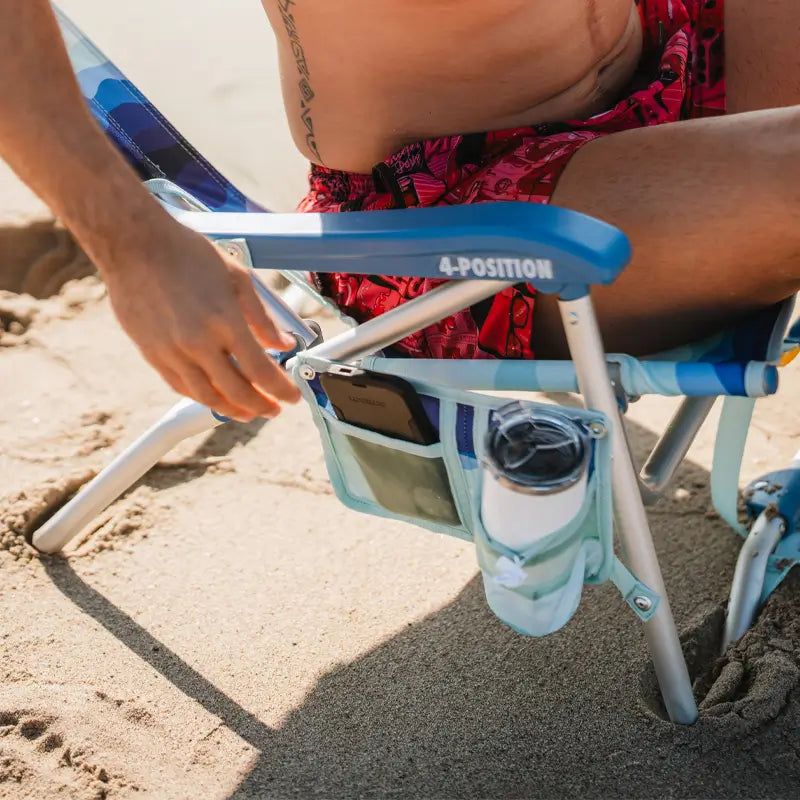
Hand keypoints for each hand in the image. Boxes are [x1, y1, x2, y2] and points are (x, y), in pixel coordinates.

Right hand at [101, 221, 301, 421]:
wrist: (134, 245)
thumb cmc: (187, 253)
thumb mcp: (238, 278)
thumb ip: (263, 317)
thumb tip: (283, 343)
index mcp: (225, 321)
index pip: (261, 371)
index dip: (281, 390)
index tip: (291, 397)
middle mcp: (198, 343)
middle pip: (237, 392)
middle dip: (261, 406)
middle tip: (273, 409)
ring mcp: (172, 352)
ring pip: (207, 397)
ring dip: (232, 409)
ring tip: (249, 411)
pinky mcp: (152, 354)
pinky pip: (181, 387)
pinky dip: (203, 396)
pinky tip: (217, 396)